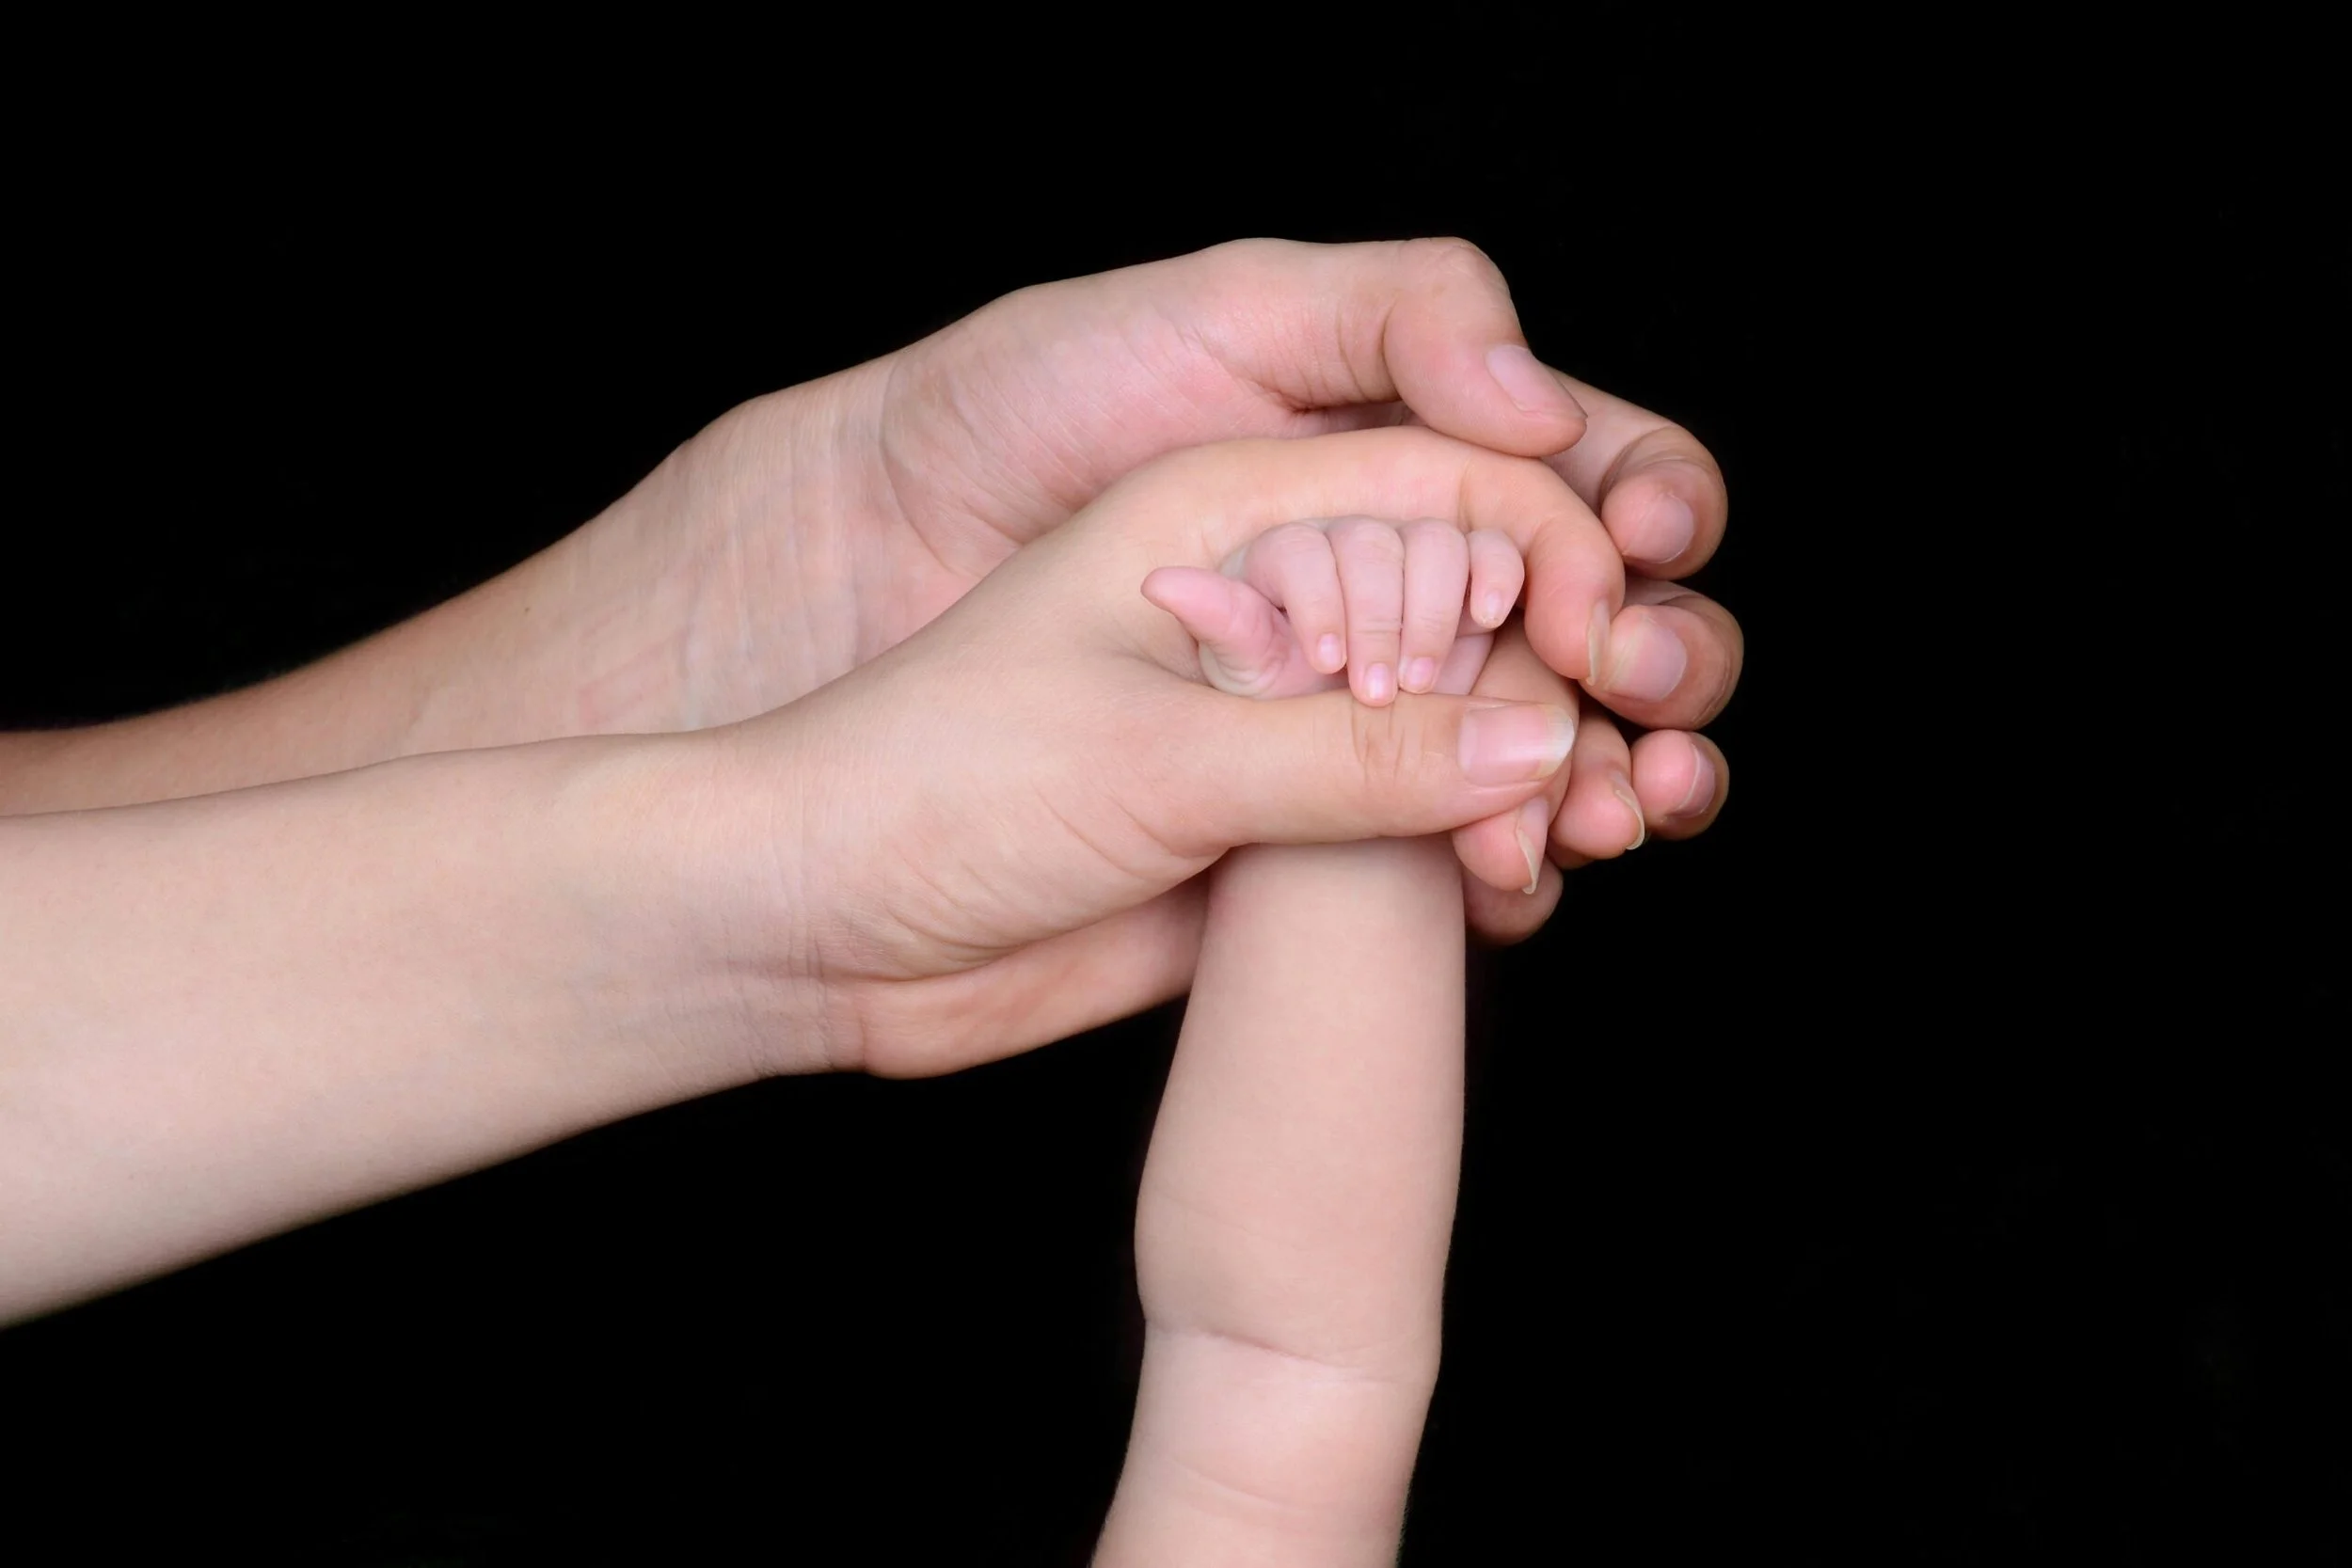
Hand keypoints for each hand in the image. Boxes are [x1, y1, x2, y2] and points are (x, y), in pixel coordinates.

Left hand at [667, 428, 1611, 1076]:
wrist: (811, 923)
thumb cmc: (925, 770)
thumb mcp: (1144, 738)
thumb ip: (1350, 739)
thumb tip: (1540, 745)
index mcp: (1239, 514)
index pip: (1461, 482)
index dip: (1562, 547)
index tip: (1600, 647)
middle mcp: (1279, 610)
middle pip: (1494, 596)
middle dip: (1598, 656)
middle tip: (1640, 744)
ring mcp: (1284, 728)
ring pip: (1475, 726)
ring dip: (1560, 772)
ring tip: (1608, 832)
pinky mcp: (1277, 844)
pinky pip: (1421, 841)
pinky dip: (1488, 862)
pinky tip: (1521, 895)